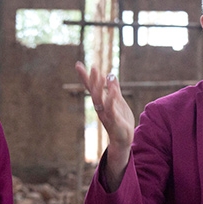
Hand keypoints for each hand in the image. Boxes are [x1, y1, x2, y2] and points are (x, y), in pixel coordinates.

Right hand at [76, 61, 135, 190]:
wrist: (124, 139)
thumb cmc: (120, 120)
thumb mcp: (118, 101)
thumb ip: (114, 89)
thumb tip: (111, 75)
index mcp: (101, 102)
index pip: (91, 87)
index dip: (85, 76)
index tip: (78, 64)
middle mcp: (100, 107)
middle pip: (93, 92)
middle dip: (92, 80)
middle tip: (93, 68)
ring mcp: (105, 114)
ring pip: (99, 100)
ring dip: (99, 88)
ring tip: (101, 75)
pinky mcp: (113, 120)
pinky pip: (110, 109)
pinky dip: (111, 100)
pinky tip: (113, 91)